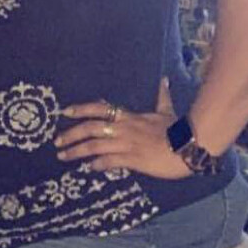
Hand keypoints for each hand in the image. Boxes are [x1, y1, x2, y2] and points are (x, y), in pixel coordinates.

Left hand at [56, 80, 190, 178]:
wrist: (191, 147)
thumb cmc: (179, 130)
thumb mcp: (167, 112)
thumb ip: (161, 97)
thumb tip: (164, 80)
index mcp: (130, 117)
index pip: (100, 108)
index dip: (81, 109)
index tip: (65, 112)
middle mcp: (124, 129)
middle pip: (91, 128)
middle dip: (71, 134)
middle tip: (57, 142)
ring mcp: (127, 144)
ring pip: (95, 146)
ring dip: (76, 152)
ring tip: (64, 157)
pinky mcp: (133, 160)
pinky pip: (109, 161)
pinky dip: (97, 164)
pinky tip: (89, 168)